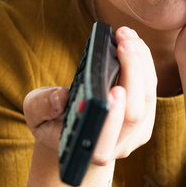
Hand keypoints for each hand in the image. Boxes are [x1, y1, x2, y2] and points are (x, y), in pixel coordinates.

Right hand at [23, 26, 156, 168]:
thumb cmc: (51, 123)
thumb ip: (42, 106)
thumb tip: (60, 96)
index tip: (114, 90)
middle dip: (132, 74)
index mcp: (87, 151)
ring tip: (126, 36)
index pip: (104, 142)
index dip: (113, 119)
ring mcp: (135, 134)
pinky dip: (145, 63)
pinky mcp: (146, 119)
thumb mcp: (35, 114)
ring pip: (147, 99)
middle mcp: (116, 147)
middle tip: (122, 44)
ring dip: (140, 62)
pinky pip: (151, 90)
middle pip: (134, 113)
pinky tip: (133, 42)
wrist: (75, 133)